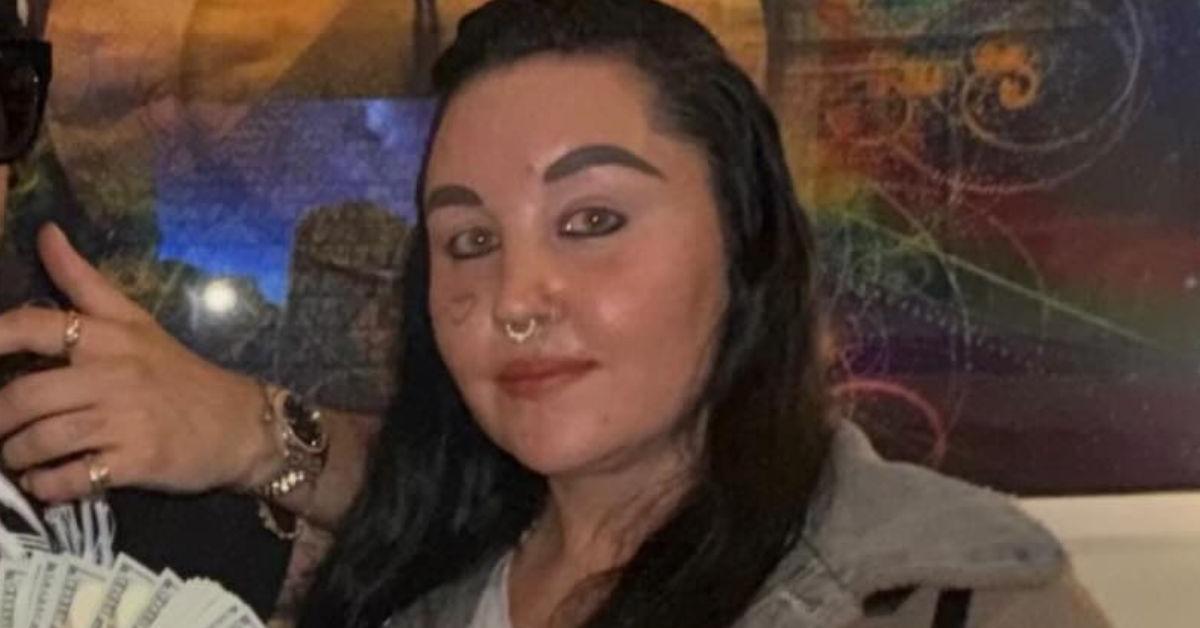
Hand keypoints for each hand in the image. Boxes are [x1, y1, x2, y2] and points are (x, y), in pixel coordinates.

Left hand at [0, 224, 278, 502]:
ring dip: (16, 456)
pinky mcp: (137, 461)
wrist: (240, 424)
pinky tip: (48, 482)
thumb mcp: (137, 322)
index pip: (33, 327)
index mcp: (109, 336)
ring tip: (19, 459)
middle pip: (24, 396)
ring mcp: (126, 419)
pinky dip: (47, 486)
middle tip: (1, 429)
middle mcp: (114, 374)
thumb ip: (85, 282)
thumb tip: (45, 231)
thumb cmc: (179, 373)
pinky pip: (71, 478)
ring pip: (41, 441)